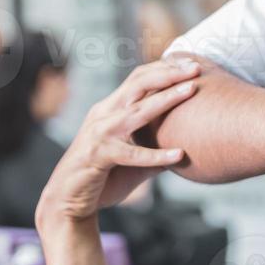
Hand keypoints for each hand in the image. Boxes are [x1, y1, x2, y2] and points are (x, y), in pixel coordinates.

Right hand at [37, 59, 200, 229]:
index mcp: (111, 108)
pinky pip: (131, 154)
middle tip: (196, 68)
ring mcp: (100, 133)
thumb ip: (156, 149)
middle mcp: (104, 114)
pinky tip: (178, 155)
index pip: (138, 78)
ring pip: (136, 111)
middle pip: (138, 83)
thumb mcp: (133, 158)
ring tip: (191, 90)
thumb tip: (187, 147)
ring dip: (166, 98)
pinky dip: (155, 155)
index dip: (165, 68)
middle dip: (168, 73)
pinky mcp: (98, 156)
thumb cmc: (103, 178)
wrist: (68, 200)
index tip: (192, 64)